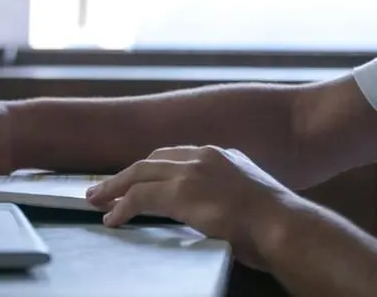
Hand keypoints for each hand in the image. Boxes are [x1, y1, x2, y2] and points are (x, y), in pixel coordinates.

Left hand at [85, 145, 297, 268]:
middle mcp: (203, 155)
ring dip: (115, 188)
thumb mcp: (248, 197)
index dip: (150, 169)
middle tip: (103, 188)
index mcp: (221, 154)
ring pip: (139, 175)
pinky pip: (140, 197)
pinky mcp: (180, 192)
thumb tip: (211, 208)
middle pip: (151, 161)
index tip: (135, 180)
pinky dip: (122, 207)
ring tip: (97, 201)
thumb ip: (225, 192)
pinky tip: (113, 218)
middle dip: (125, 175)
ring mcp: (191, 171)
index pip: (174, 156)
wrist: (285, 228)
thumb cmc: (274, 224)